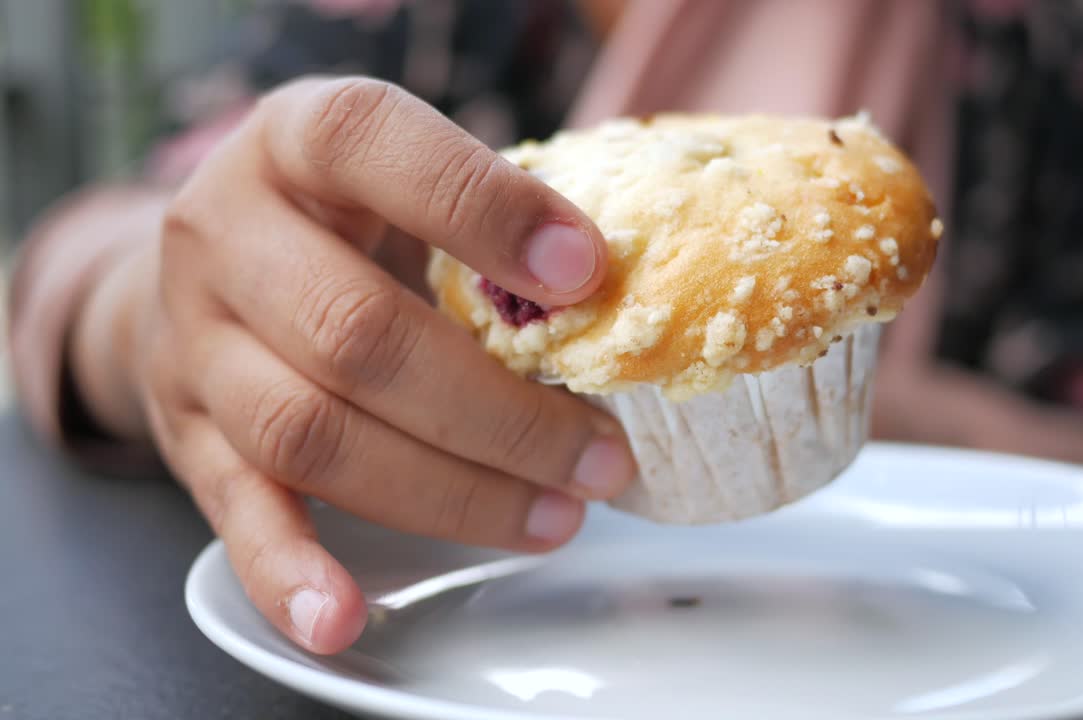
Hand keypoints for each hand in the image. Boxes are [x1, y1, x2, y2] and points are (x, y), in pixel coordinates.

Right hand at [90, 77, 635, 652]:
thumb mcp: (405, 179)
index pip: (376, 148)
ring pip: (311, 433)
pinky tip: (346, 618)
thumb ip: (489, 218)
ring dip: (448, 492)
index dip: (485, 210)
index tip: (587, 271)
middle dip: (498, 411)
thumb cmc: (345, 216)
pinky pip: (234, 514)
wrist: (209, 260)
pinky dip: (293, 574)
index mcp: (297, 141)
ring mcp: (197, 342)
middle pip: (356, 335)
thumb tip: (619, 295)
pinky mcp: (187, 437)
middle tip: (601, 454)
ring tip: (554, 516)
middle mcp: (225, 235)